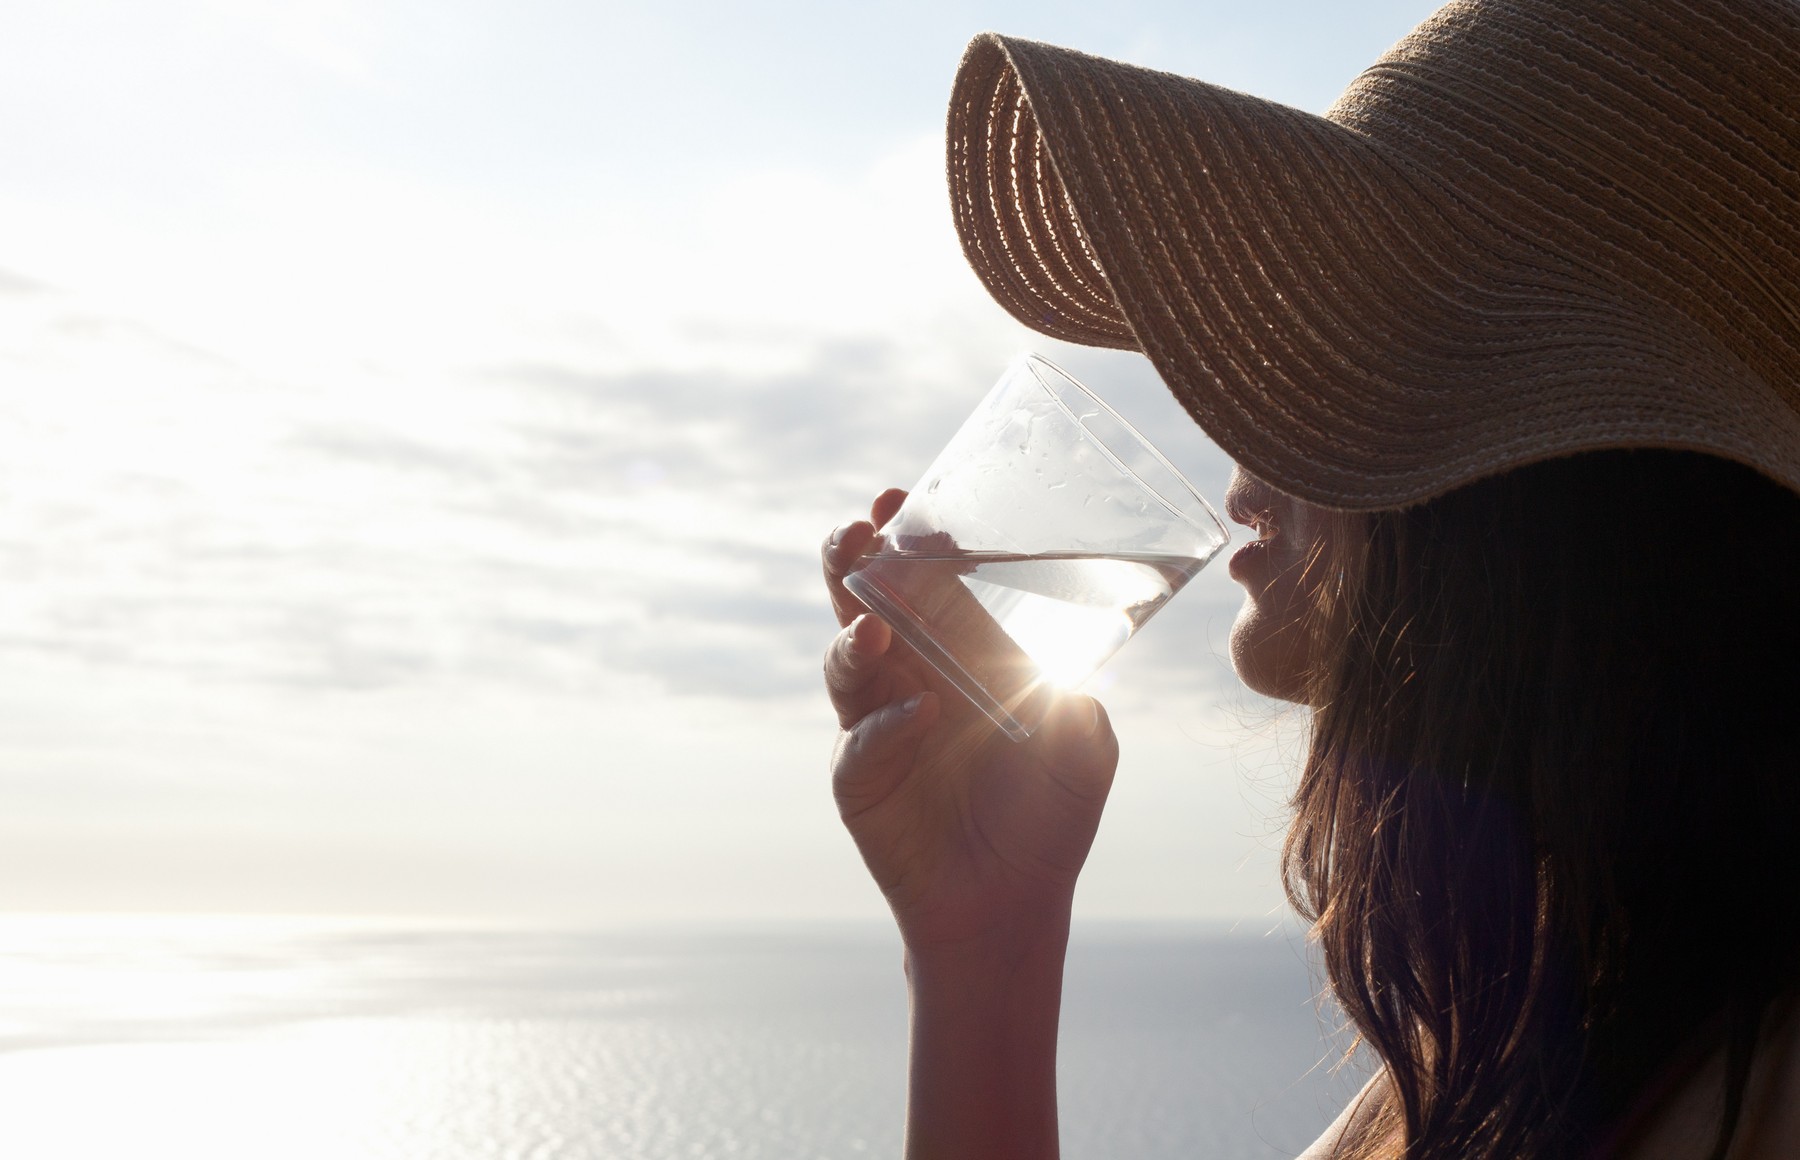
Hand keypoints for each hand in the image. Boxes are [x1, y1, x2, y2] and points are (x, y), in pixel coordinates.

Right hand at [822, 490, 1120, 953]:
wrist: (1011, 905)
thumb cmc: (1048, 820)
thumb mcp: (1084, 748)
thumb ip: (1075, 700)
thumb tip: (1065, 669)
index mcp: (957, 654)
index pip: (923, 579)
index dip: (909, 538)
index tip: (904, 501)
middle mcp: (908, 678)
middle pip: (863, 602)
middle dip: (853, 561)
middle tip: (860, 532)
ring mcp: (876, 725)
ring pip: (845, 660)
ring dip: (857, 635)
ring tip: (877, 627)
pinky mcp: (859, 780)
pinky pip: (859, 742)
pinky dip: (884, 727)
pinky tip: (920, 717)